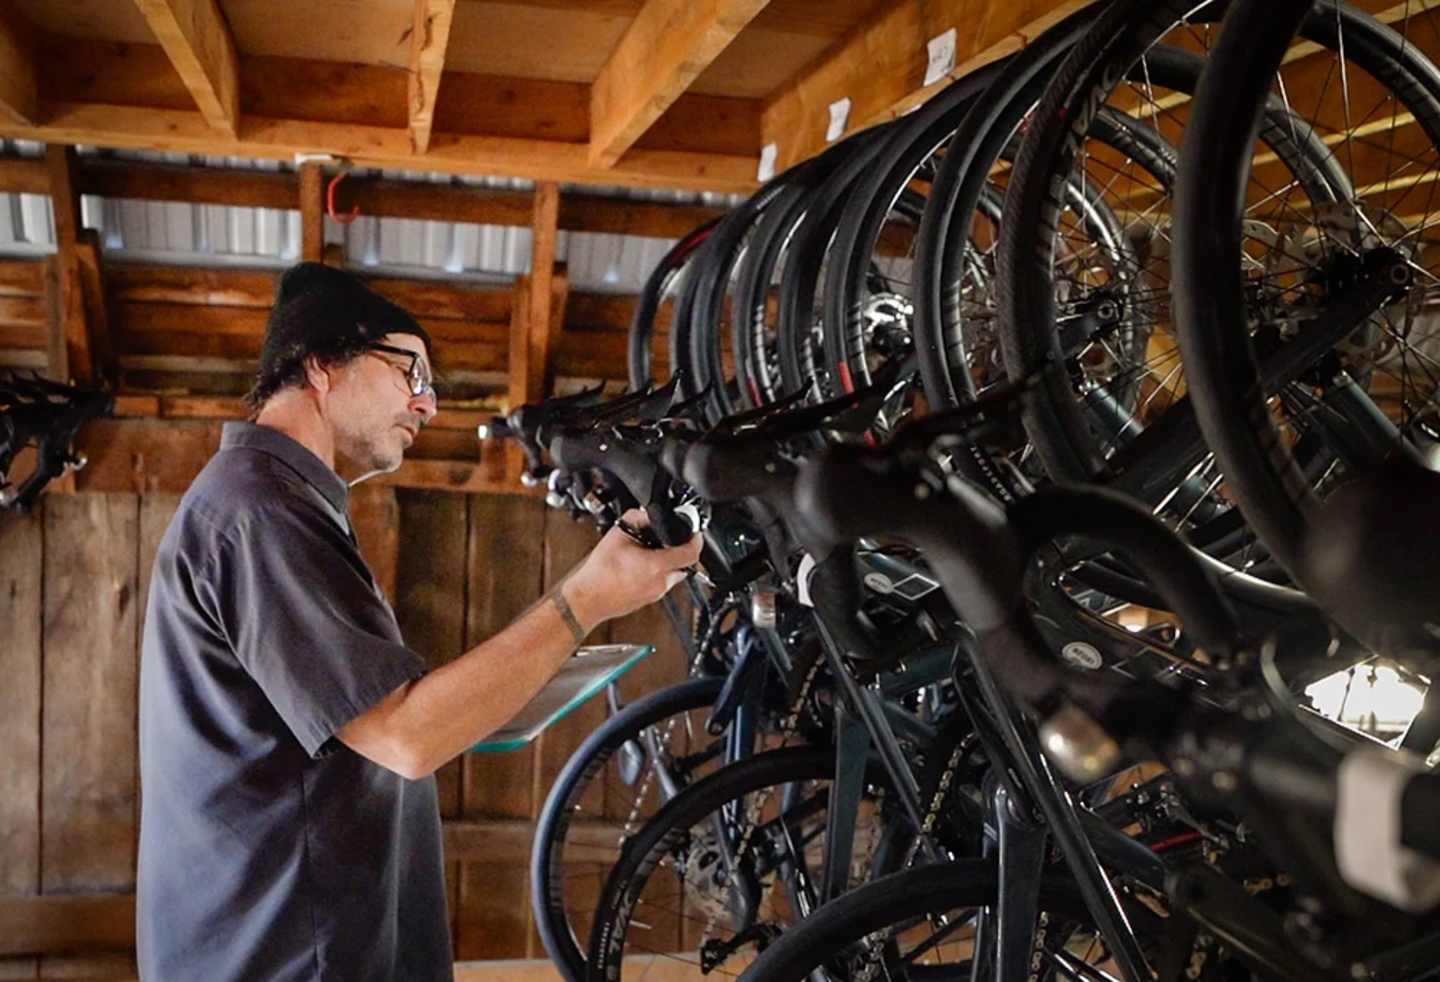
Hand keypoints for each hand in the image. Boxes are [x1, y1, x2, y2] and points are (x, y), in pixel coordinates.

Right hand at [563, 509, 702, 628]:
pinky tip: (639, 567)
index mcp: (656, 566)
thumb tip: (648, 513)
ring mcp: (656, 594)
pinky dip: (657, 573)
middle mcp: (660, 583)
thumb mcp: (618, 534)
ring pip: (673, 575)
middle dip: (680, 550)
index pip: (691, 554)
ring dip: (667, 562)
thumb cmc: (599, 573)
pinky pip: (661, 583)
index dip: (697, 540)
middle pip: (684, 564)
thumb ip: (637, 517)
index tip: (695, 534)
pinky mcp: (649, 600)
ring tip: (648, 553)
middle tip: (668, 541)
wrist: (587, 598)